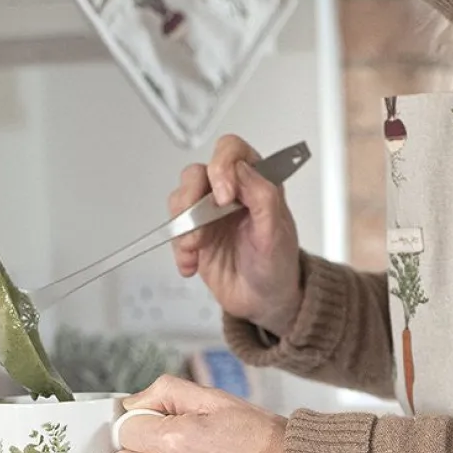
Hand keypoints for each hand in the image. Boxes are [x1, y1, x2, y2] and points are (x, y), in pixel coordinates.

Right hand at [170, 135, 303, 337]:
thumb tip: (241, 171)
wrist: (265, 301)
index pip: (231, 151)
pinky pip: (174, 231)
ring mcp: (209, 213)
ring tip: (196, 248)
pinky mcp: (195, 234)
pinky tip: (193, 263)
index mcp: (256, 182)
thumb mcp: (277, 233)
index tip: (224, 197)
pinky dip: (179, 249)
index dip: (222, 167)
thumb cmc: (278, 265)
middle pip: (196, 173)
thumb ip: (263, 197)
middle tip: (201, 225)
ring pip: (180, 198)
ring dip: (183, 226)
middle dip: (192, 198)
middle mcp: (230, 193)